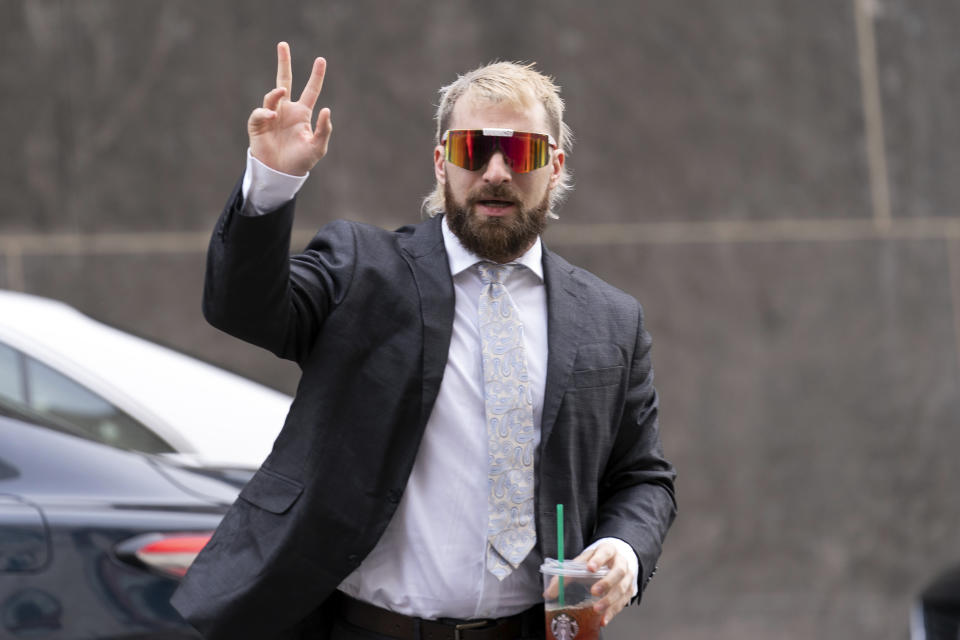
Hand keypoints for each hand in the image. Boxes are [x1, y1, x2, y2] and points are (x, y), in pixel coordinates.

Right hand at [247, 42, 332, 175]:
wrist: (281, 175)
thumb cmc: (301, 162)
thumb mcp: (317, 147)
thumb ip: (324, 129)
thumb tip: (326, 109)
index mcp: (302, 113)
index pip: (311, 90)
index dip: (316, 76)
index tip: (321, 59)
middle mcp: (286, 110)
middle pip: (284, 80)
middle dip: (283, 63)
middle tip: (283, 45)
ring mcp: (271, 116)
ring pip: (272, 96)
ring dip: (276, 92)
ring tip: (282, 93)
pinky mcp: (258, 125)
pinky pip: (260, 113)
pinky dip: (265, 112)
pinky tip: (272, 116)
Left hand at [575, 542, 634, 626]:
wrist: (617, 559)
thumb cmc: (598, 559)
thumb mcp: (584, 559)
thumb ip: (568, 572)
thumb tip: (550, 592)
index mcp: (608, 550)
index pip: (605, 553)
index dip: (598, 560)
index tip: (589, 568)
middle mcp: (621, 562)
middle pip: (618, 572)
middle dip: (606, 582)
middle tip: (594, 591)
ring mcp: (628, 577)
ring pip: (622, 588)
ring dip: (609, 600)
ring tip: (596, 609)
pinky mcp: (630, 590)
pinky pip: (623, 602)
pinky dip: (613, 612)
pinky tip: (603, 619)